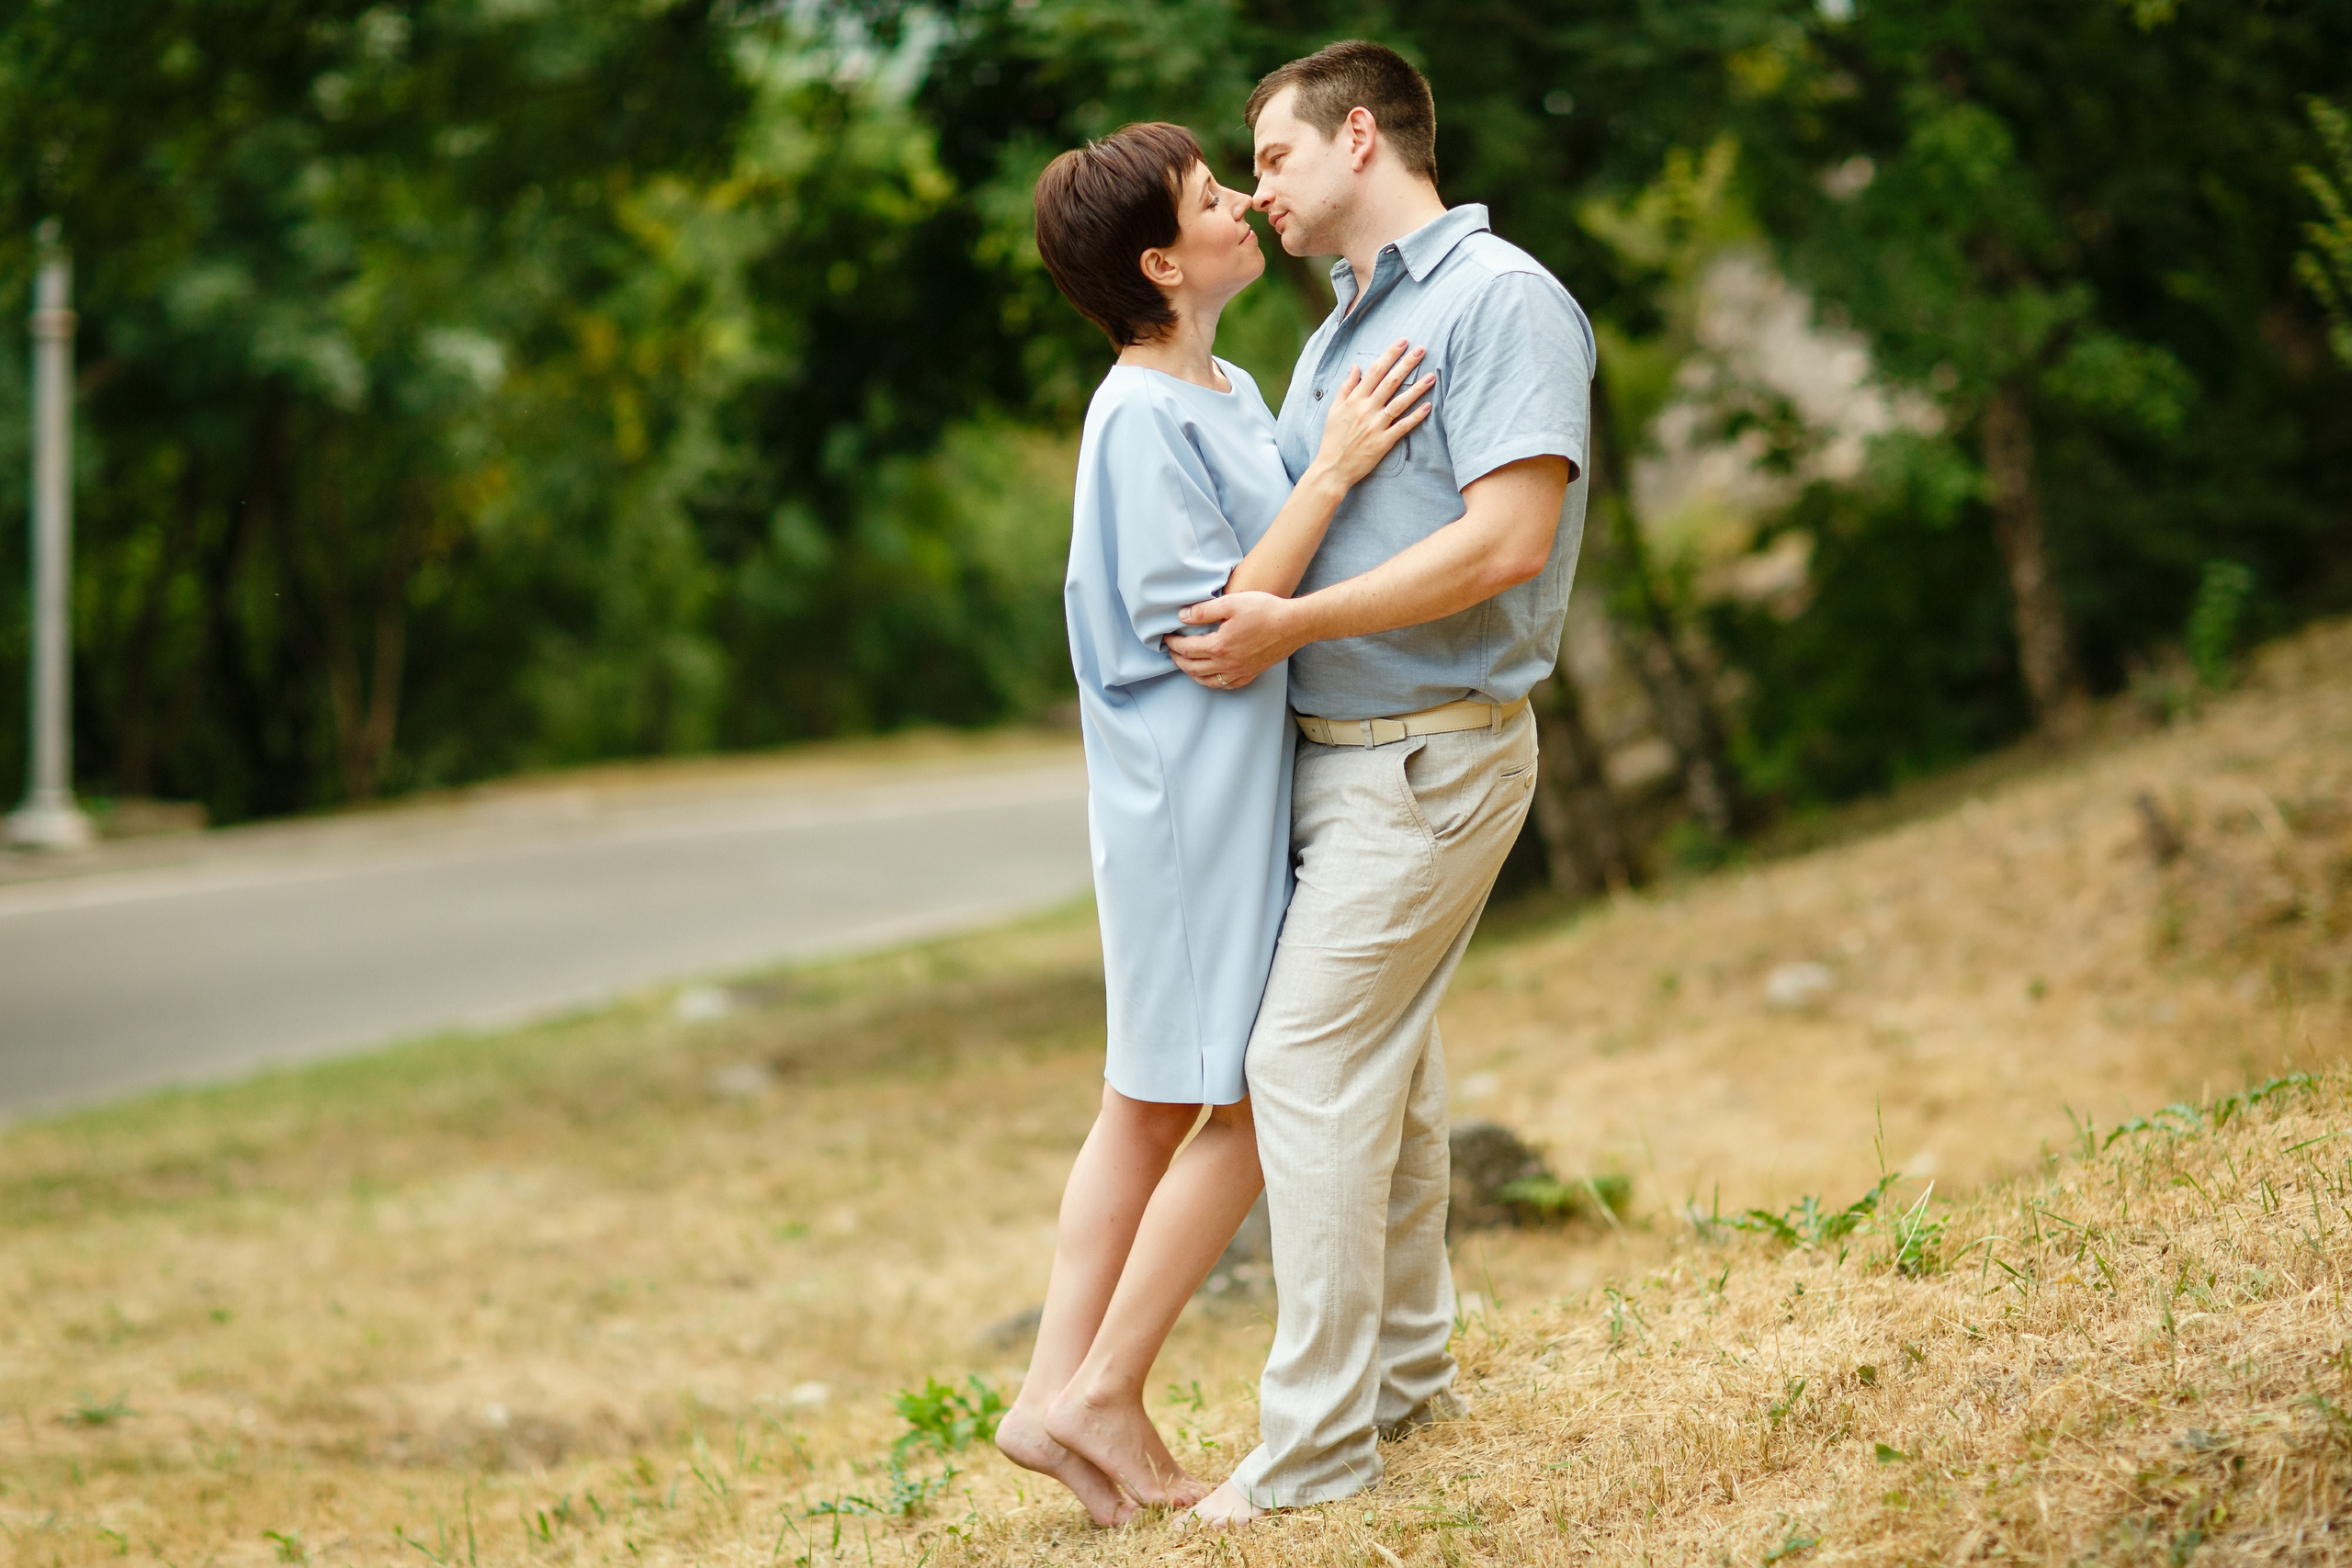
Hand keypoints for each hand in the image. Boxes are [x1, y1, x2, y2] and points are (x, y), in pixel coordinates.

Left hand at [1166, 591, 1304, 688]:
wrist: (1294, 625)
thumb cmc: (1265, 610)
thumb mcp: (1231, 603)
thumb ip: (1204, 611)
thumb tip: (1182, 617)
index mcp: (1219, 645)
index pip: (1187, 648)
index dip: (1173, 643)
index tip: (1166, 638)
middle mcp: (1227, 663)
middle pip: (1193, 667)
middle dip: (1178, 660)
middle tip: (1171, 652)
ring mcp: (1240, 671)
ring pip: (1207, 681)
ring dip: (1192, 674)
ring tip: (1185, 665)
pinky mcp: (1251, 673)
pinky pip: (1227, 685)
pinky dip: (1213, 682)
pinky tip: (1211, 676)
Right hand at [1310, 339, 1435, 487]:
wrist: (1332, 468)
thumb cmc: (1333, 439)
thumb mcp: (1334, 410)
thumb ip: (1346, 388)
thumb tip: (1355, 367)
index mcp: (1354, 400)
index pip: (1375, 371)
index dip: (1390, 355)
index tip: (1402, 342)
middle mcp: (1366, 409)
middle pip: (1390, 381)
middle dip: (1407, 364)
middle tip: (1422, 349)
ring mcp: (1376, 426)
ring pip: (1400, 402)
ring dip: (1417, 388)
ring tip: (1432, 375)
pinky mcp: (1383, 442)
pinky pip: (1403, 426)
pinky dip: (1416, 417)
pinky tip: (1428, 406)